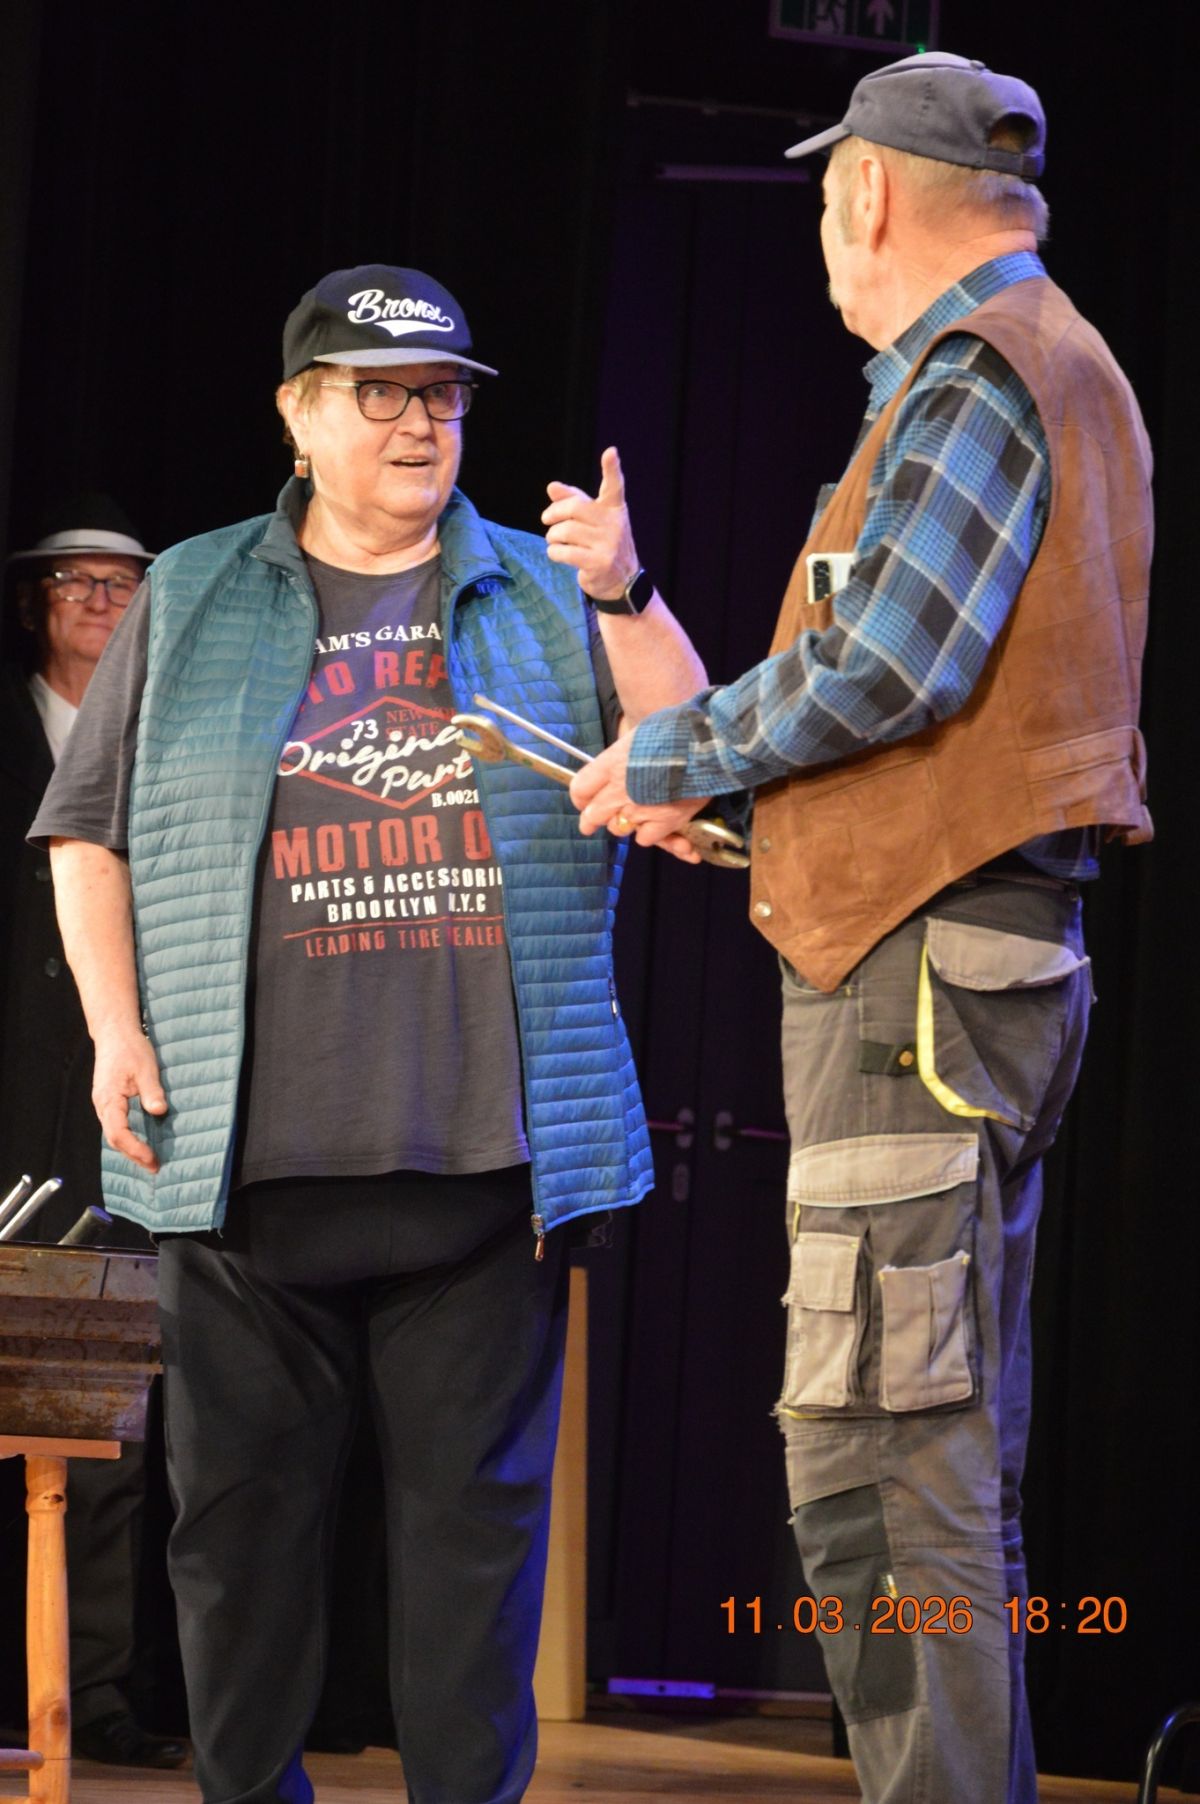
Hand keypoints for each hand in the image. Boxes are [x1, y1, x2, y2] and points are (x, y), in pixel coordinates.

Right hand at [92, 1028, 167, 1171]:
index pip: (118, 1133)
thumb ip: (151, 1091)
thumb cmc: (130, 1048)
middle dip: (133, 1154)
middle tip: (155, 1166)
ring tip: (149, 1160)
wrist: (114, 1032)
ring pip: (113, 1133)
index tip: (151, 1158)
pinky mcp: (109, 1100)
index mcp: (109, 1099)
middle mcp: (102, 1104)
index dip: (134, 1149)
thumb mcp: (146, 1067)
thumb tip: (159, 1111)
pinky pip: (115, 1125)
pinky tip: (141, 1142)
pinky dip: (128, 1137)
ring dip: (130, 1148)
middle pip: (114, 1139)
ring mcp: (104, 1103)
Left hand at [543, 446, 640, 600]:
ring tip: (554, 540)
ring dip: (552, 536)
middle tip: (546, 520)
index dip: (611, 469)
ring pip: (565, 531)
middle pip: (574, 508)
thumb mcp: (592, 520)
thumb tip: (552, 486)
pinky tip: (557, 554)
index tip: (611, 452)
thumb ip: (573, 501)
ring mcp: (609, 545)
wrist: (620, 581)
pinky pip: (564, 552)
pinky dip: (554, 552)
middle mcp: (615, 524)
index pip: (614, 486)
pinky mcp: (598, 563)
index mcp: (614, 509)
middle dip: (553, 513)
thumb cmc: (601, 543)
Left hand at [569, 736, 707, 861]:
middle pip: (593, 816)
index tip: (583, 803)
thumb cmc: (675, 732)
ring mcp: (640, 809)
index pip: (580, 789)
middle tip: (590, 825)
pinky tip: (662, 820)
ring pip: (619, 828)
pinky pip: (645, 838)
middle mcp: (619, 790)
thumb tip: (613, 767)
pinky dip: (652, 832)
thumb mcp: (638, 736)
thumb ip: (621, 757)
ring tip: (640, 812)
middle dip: (592, 820)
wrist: (707, 744)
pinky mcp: (662, 823)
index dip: (580, 799)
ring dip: (628, 823)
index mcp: (612, 764)